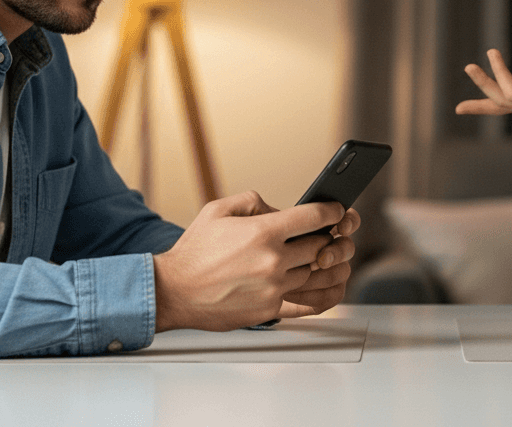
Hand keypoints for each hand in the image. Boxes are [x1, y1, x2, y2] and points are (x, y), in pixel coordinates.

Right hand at [152, 191, 349, 331]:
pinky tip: (330, 286)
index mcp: (263, 232)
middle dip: (329, 238)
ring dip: (323, 264)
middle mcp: (273, 260)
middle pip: (320, 246)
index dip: (332, 211)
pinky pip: (309, 303)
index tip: (337, 211)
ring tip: (325, 257)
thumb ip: (253, 201)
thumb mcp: (218, 209)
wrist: (174, 291)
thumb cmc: (194, 251)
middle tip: (330, 234)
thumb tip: (280, 209)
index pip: (313, 217)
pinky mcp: (270, 310)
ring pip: (315, 273)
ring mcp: (273, 287)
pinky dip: (325, 294)